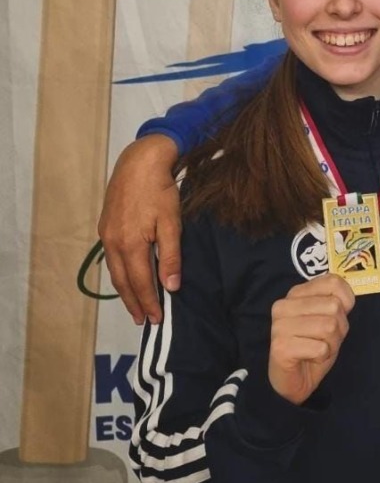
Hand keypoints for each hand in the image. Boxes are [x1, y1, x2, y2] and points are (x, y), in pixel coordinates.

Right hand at [98, 135, 181, 325]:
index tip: (156, 320)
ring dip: (125, 290)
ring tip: (135, 305)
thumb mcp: (171, 223)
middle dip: (134, 303)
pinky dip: (120, 272)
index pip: (140, 283)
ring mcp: (106, 234)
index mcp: (130, 244)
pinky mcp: (105, 226)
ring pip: (114, 271)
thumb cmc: (160, 190)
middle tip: (143, 321)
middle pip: (123, 282)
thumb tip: (171, 286)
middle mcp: (113, 242)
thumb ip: (171, 257)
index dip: (149, 303)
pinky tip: (126, 276)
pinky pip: (112, 257)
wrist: (139, 161)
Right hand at [268, 274, 355, 404]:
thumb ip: (335, 302)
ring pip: (329, 327)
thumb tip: (345, 300)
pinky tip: (310, 359)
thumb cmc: (313, 347)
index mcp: (296, 293)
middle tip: (324, 340)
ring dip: (331, 344)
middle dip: (338, 329)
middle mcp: (284, 305)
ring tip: (317, 350)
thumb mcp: (329, 319)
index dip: (346, 302)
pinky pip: (320, 348)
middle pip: (334, 306)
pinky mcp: (281, 347)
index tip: (336, 317)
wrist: (293, 381)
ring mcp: (280, 326)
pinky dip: (322, 357)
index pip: (333, 282)